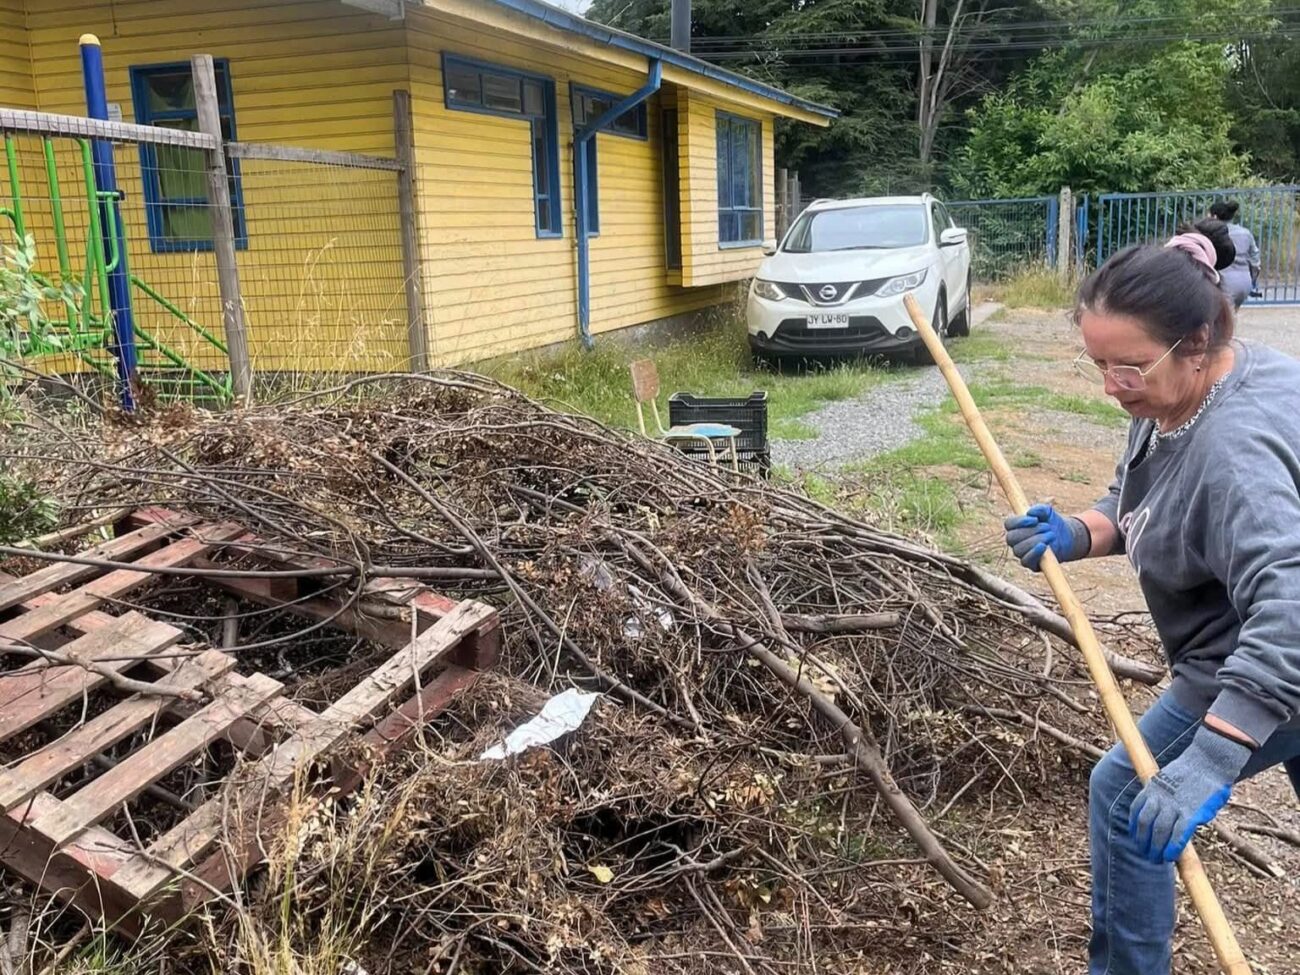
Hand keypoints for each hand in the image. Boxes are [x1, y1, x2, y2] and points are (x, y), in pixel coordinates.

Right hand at [1003, 503, 1088, 570]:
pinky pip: (1025, 561)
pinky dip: (1034, 553)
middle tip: (1047, 527)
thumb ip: (1040, 509)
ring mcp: (1021, 553)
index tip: (1034, 519)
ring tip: (1051, 535)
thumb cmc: (1052, 523)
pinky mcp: (1030, 564)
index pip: (1008, 524)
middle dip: (1030, 532)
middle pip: (1012, 538)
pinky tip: (1043, 547)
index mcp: (1015, 527)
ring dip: (1035, 541)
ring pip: (1018, 549)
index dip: (1019, 522)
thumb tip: (1031, 513)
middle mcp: (1015, 541)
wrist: (1066, 537)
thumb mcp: (1048, 512)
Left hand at [1128, 727, 1251, 862]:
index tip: (1136, 839)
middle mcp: (1160, 798)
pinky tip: (1171, 857)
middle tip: (1147, 856)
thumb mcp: (1169, 780)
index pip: (1137, 811)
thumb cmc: (1192, 772)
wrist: (1208, 760)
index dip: (1135, 828)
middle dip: (1144, 842)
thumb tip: (1164, 812)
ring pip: (1159, 831)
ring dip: (1156, 848)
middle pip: (1145, 824)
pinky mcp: (1191, 812)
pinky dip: (1173, 847)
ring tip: (1157, 859)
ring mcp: (1175, 806)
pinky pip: (1179, 834)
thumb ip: (1164, 796)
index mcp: (1153, 789)